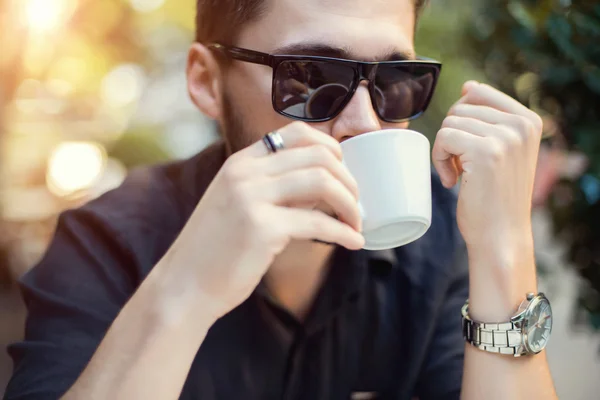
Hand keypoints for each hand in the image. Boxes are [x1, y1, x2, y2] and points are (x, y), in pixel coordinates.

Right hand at [158, 122, 363, 319]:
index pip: (297, 133)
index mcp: (241, 162)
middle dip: (348, 179)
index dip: (331, 149)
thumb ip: (275, 188)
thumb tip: (324, 185)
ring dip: (350, 204)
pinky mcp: (261, 228)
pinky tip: (354, 242)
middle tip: (356, 204)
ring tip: (356, 223)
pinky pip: (318, 222)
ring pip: (322, 182)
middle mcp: (245, 172)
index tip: (343, 174)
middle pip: (318, 155)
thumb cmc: (216, 249)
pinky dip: (343, 232)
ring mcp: (251, 197)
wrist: (184, 285)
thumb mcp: (239, 204)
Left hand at [432, 81, 542, 248]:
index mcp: (529, 119)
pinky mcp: (485, 151)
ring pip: (449, 122)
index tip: (467, 147)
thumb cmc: (494, 196)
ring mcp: (506, 137)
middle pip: (460, 108)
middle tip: (462, 166)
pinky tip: (452, 180)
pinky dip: (439, 159)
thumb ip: (489, 118)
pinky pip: (443, 137)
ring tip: (459, 175)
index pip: (479, 92)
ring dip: (445, 150)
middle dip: (452, 136)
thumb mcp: (501, 151)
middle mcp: (522, 124)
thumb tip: (468, 85)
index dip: (461, 118)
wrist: (500, 235)